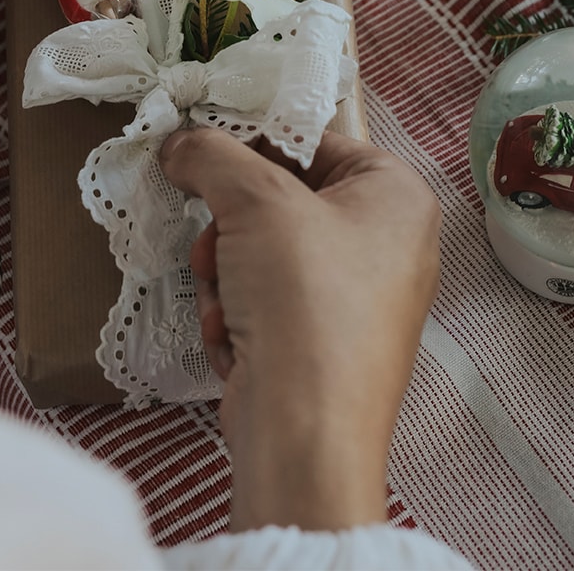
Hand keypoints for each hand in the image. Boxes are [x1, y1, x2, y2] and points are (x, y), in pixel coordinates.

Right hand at [159, 128, 440, 532]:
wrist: (304, 433)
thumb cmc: (304, 301)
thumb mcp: (254, 200)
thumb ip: (210, 154)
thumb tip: (178, 143)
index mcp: (395, 194)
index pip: (307, 140)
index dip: (247, 146)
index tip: (198, 156)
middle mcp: (385, 242)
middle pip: (276, 199)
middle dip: (228, 227)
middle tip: (214, 244)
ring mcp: (354, 296)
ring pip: (258, 250)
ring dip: (223, 273)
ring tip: (226, 300)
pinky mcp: (321, 339)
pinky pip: (261, 297)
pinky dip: (235, 312)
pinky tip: (235, 337)